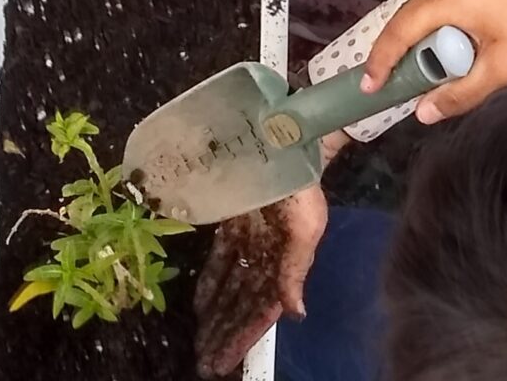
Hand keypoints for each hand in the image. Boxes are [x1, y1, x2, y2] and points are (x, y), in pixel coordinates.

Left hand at [194, 185, 327, 378]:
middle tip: (205, 360)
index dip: (241, 336)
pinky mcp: (234, 221)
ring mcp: (249, 239)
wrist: (292, 147)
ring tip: (202, 336)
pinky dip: (210, 281)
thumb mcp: (305, 232)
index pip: (258, 309)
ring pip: (230, 284)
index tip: (222, 362)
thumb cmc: (301, 191)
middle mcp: (264, 255)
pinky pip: (220, 258)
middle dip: (225, 330)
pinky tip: (201, 301)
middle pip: (241, 301)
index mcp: (282, 263)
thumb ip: (295, 272)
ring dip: (217, 311)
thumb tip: (295, 314)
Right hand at [360, 0, 506, 124]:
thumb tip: (422, 114)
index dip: (380, 62)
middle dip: (392, 54)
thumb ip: (460, 93)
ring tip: (410, 75)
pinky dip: (426, 30)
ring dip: (412, 43)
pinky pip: (431, 7)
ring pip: (416, 13)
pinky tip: (435, 52)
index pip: (398, 32)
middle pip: (403, 21)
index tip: (369, 89)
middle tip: (386, 88)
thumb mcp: (501, 70)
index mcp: (446, 0)